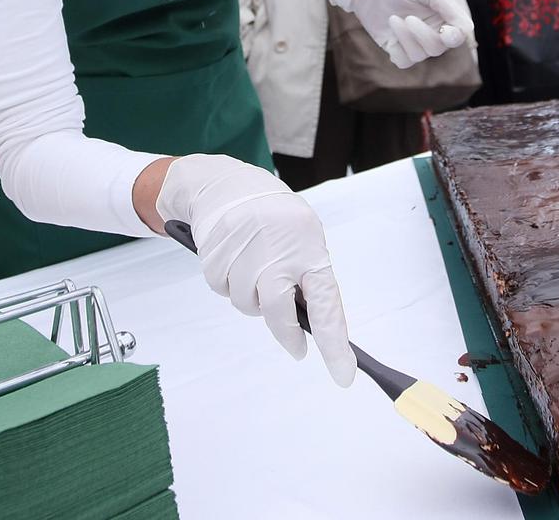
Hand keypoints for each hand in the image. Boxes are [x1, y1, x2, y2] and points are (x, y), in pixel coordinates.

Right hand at [154, 154, 354, 386]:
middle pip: (279, 313)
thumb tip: (310, 323)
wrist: (225, 184)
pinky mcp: (214, 256)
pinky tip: (234, 258)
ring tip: (254, 267)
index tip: (344, 375)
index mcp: (308, 247)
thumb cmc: (275, 218)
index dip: (335, 343)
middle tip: (297, 347)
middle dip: (288, 336)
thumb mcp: (303, 237)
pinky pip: (222, 290)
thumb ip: (306, 276)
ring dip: (252, 298)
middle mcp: (277, 252)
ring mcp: (243, 254)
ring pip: (247, 305)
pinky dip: (228, 283)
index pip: (326, 303)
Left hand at [325, 0, 471, 68]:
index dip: (454, 37)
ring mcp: (414, 43)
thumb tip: (466, 29)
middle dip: (423, 35)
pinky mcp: (397, 50)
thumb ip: (447, 6)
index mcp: (444, 17)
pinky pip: (403, 62)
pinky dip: (397, 48)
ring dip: (405, 37)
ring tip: (393, 18)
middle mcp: (432, 32)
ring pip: (420, 55)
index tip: (444, 30)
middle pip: (438, 48)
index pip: (458, 36)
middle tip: (408, 18)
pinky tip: (391, 29)